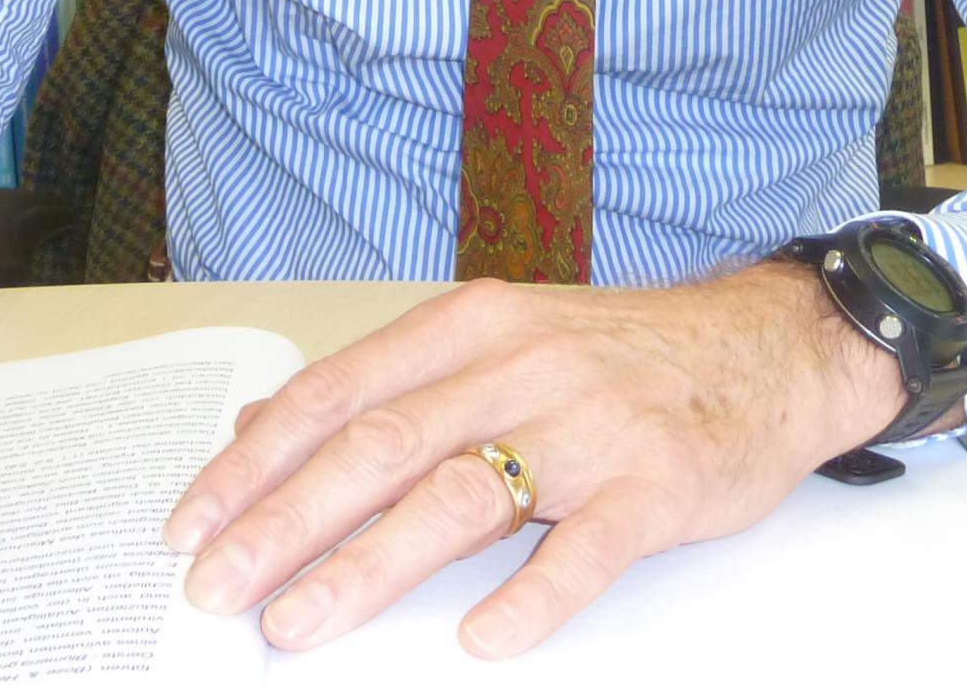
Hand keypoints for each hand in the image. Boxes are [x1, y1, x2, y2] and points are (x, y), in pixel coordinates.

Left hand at [161, 262, 913, 659]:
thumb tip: (264, 420)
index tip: (193, 522)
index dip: (257, 461)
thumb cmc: (623, 355)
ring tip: (302, 622)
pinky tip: (481, 640)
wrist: (773, 345)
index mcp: (474, 326)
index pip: (339, 393)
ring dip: (370, 564)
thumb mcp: (499, 338)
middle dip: (286, 523)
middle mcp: (521, 365)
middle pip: (381, 446)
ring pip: (461, 494)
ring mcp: (591, 425)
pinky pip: (587, 546)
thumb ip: (387, 381)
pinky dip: (532, 596)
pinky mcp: (658, 483)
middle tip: (219, 587)